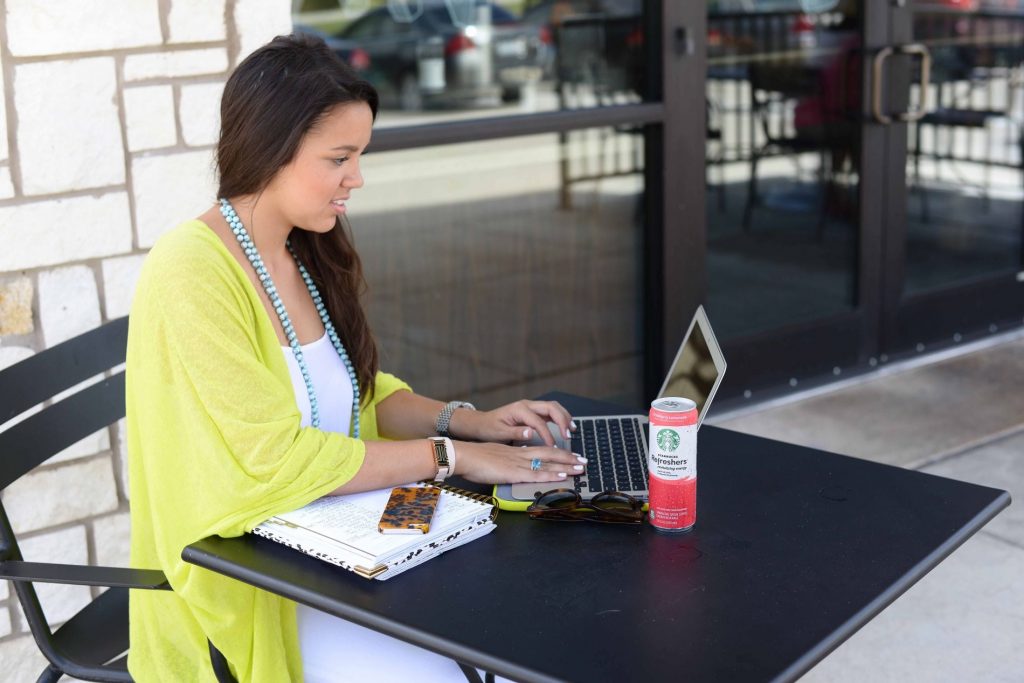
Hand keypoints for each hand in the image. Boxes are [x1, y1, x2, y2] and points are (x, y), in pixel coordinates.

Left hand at [450, 399, 575, 446]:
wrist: (481, 422)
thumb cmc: (489, 428)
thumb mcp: (499, 432)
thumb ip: (515, 433)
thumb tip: (530, 433)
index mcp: (519, 409)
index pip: (538, 421)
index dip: (548, 434)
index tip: (553, 446)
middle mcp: (527, 405)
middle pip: (551, 407)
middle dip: (562, 420)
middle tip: (568, 435)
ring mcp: (531, 407)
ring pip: (553, 407)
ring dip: (564, 417)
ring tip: (571, 430)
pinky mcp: (532, 412)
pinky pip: (550, 412)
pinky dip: (560, 418)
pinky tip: (566, 427)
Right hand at [453, 441, 585, 484]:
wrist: (463, 455)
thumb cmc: (474, 459)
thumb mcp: (494, 457)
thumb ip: (506, 462)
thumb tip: (513, 467)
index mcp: (515, 451)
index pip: (541, 451)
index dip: (556, 454)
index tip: (569, 456)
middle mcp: (520, 455)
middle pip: (549, 455)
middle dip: (568, 458)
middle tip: (583, 461)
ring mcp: (518, 464)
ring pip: (547, 464)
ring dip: (566, 466)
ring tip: (581, 467)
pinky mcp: (514, 473)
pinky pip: (537, 474)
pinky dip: (552, 475)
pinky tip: (563, 476)